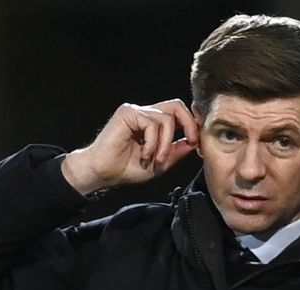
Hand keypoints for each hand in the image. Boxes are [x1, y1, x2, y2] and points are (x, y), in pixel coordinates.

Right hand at [61, 99, 198, 194]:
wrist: (103, 173)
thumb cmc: (126, 169)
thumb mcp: (160, 162)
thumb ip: (176, 151)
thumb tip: (195, 142)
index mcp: (153, 123)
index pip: (179, 113)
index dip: (192, 123)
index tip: (196, 141)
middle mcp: (145, 113)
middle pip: (177, 106)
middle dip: (189, 124)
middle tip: (191, 142)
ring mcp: (136, 111)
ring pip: (166, 119)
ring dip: (165, 143)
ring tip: (156, 159)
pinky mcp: (128, 113)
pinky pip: (152, 124)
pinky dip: (152, 142)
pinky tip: (144, 154)